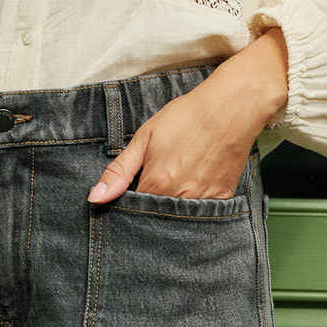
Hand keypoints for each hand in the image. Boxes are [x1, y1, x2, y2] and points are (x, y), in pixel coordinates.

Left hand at [87, 29, 287, 204]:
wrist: (230, 108)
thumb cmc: (186, 118)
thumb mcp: (144, 138)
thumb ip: (118, 172)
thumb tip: (95, 199)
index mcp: (157, 185)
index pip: (132, 210)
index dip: (128, 203)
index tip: (131, 190)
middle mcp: (180, 200)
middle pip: (156, 218)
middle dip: (149, 207)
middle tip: (156, 180)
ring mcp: (204, 201)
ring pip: (178, 218)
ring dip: (171, 207)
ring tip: (175, 178)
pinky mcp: (223, 198)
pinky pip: (203, 212)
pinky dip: (194, 204)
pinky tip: (194, 182)